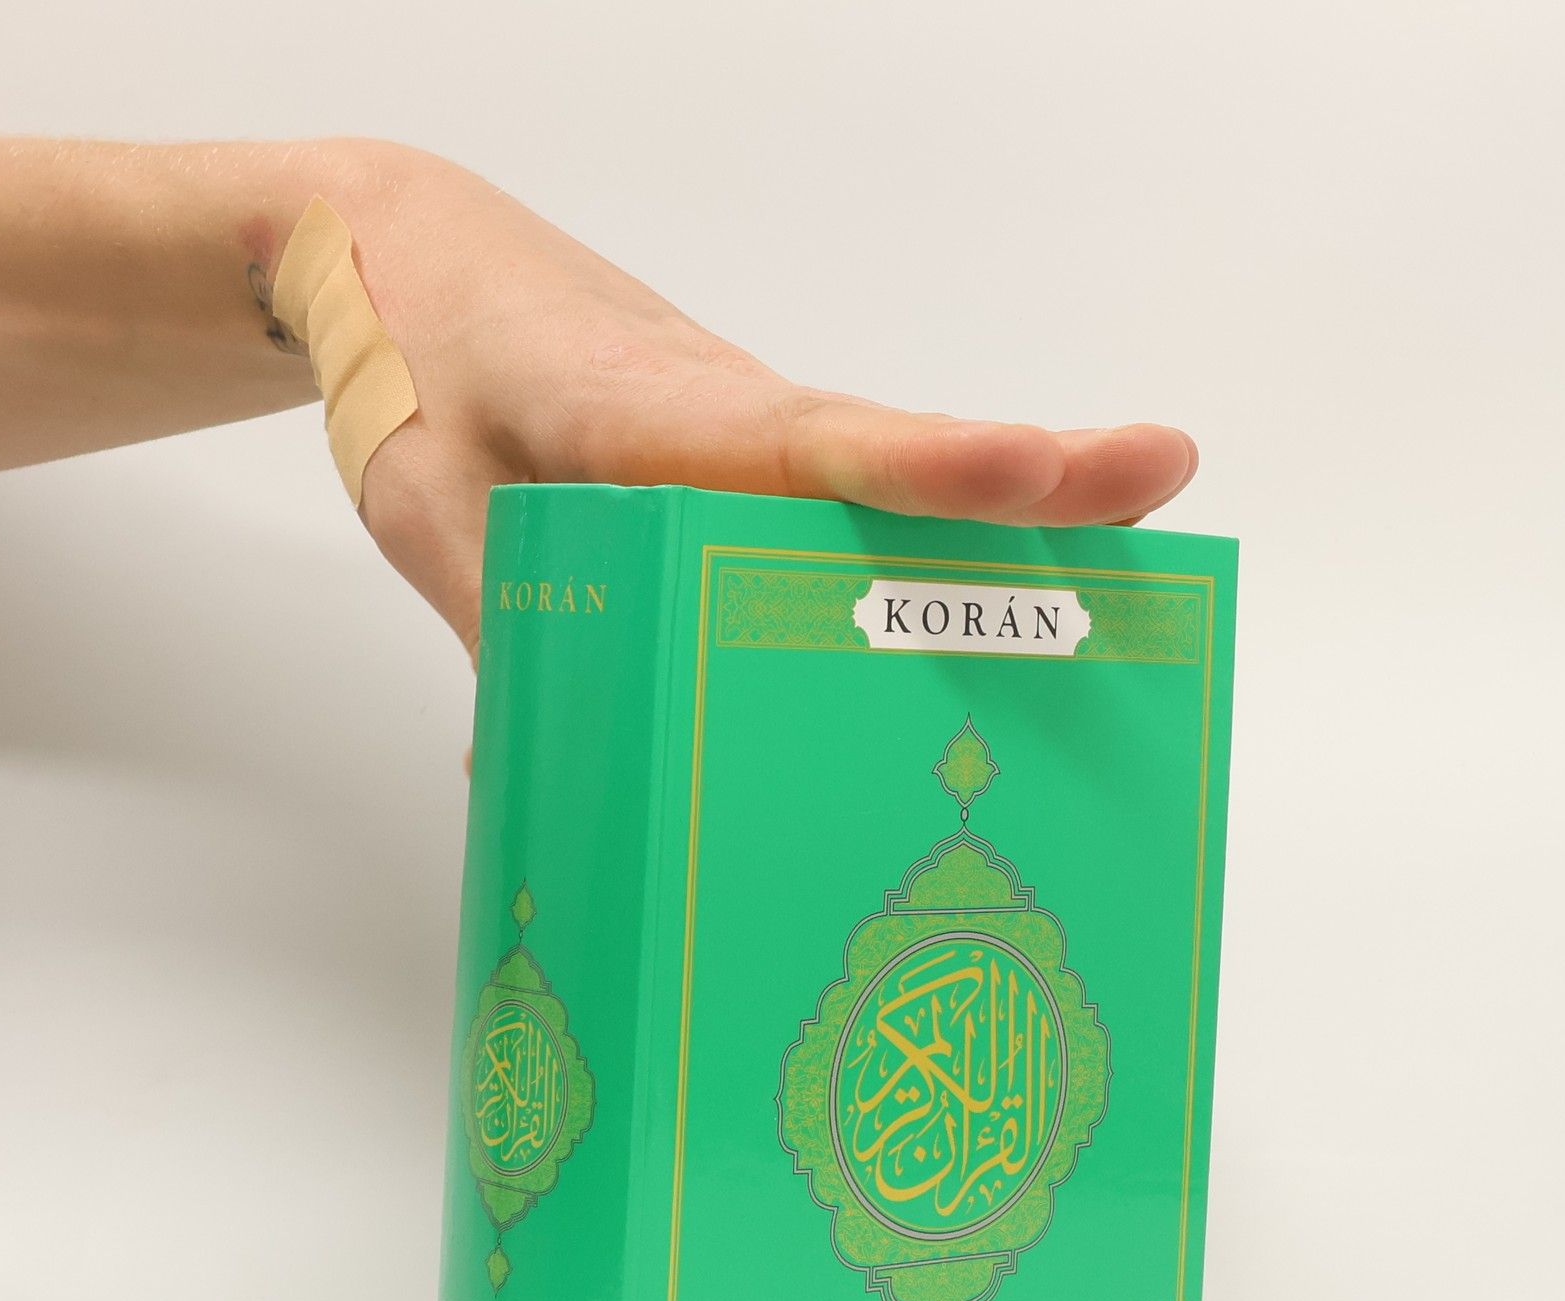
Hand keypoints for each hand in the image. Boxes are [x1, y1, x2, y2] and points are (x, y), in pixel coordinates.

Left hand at [319, 146, 1197, 659]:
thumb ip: (508, 625)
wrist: (401, 256)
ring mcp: (744, 432)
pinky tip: (945, 632)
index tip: (1059, 466)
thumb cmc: (411, 361)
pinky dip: (908, 547)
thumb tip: (547, 780)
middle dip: (1030, 478)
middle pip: (894, 460)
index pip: (812, 440)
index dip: (935, 468)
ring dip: (993, 525)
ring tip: (1113, 593)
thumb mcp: (431, 505)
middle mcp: (731, 411)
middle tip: (1162, 482)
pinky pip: (833, 508)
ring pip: (880, 487)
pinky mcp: (735, 458)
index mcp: (650, 406)